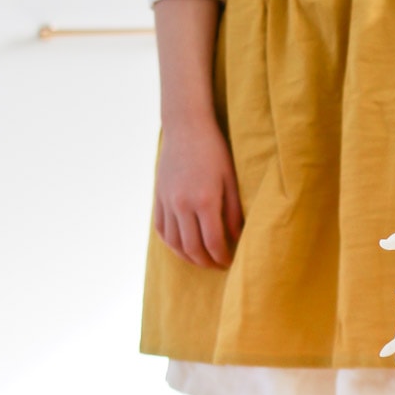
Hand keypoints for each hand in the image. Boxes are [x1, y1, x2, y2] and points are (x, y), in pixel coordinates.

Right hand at [154, 116, 243, 267]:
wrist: (186, 128)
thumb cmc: (215, 151)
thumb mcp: (231, 179)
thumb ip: (233, 211)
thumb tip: (236, 238)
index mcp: (205, 200)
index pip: (213, 242)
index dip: (222, 257)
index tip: (230, 262)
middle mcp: (182, 205)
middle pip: (192, 248)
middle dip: (206, 262)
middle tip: (218, 266)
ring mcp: (167, 202)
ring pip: (174, 243)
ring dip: (188, 257)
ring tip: (202, 260)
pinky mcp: (158, 198)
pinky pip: (161, 229)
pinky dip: (172, 244)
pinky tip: (182, 247)